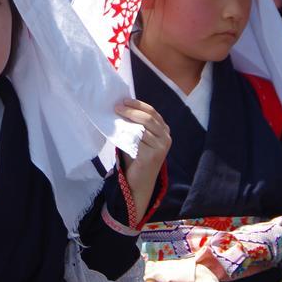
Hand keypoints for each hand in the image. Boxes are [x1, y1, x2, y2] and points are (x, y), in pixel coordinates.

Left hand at [116, 99, 170, 220]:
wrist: (139, 181)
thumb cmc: (137, 157)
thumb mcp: (139, 137)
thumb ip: (136, 125)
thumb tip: (122, 107)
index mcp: (164, 130)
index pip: (152, 112)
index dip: (138, 105)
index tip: (124, 100)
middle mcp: (166, 137)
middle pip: (148, 118)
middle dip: (131, 111)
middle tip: (117, 108)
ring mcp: (161, 147)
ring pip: (143, 128)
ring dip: (127, 121)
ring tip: (116, 117)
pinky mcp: (153, 156)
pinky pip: (138, 141)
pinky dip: (127, 134)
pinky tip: (119, 132)